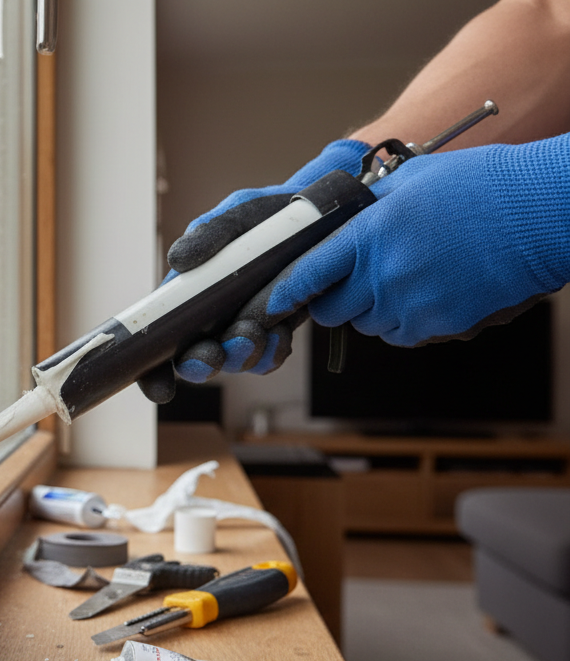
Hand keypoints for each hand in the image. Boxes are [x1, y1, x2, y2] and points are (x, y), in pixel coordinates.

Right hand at [138, 140, 368, 402]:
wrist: (324, 219)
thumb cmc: (269, 214)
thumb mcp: (237, 216)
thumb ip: (208, 233)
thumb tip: (177, 260)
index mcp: (187, 293)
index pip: (157, 338)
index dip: (153, 370)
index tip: (162, 388)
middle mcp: (210, 317)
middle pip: (194, 359)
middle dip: (202, 365)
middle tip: (214, 354)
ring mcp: (243, 326)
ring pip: (234, 361)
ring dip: (241, 357)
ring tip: (253, 335)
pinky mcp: (276, 331)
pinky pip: (269, 356)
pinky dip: (272, 351)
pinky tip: (279, 334)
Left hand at [144, 133, 569, 403]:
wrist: (540, 214)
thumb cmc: (479, 188)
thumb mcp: (408, 182)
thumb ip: (363, 209)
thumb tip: (330, 225)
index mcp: (368, 234)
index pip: (305, 274)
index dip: (281, 293)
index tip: (265, 303)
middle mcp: (382, 273)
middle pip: (329, 308)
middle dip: (333, 296)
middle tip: (354, 275)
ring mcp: (409, 303)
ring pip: (362, 322)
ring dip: (368, 307)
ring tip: (401, 274)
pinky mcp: (435, 324)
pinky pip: (397, 333)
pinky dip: (400, 320)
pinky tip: (424, 290)